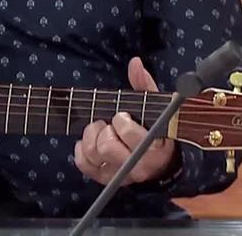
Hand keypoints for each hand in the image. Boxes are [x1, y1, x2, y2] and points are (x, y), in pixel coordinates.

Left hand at [73, 57, 175, 185]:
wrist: (159, 163)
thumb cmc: (154, 129)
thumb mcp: (155, 107)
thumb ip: (144, 84)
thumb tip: (135, 62)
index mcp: (153, 148)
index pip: (128, 134)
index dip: (121, 121)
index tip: (123, 115)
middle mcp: (137, 166)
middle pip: (106, 146)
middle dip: (105, 129)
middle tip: (111, 124)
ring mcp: (120, 174)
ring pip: (93, 153)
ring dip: (92, 136)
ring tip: (102, 130)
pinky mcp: (104, 178)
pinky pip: (83, 164)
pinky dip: (81, 149)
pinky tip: (90, 141)